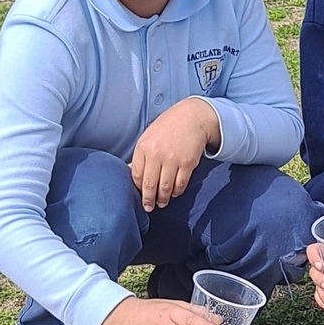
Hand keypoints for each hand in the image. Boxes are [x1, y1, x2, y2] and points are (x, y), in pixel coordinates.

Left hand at [130, 97, 220, 211]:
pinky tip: (174, 193)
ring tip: (162, 203)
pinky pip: (180, 184)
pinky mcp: (188, 163)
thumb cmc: (168, 127)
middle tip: (148, 207)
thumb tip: (131, 174)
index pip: (137, 176)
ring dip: (163, 199)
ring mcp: (173, 159)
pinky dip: (177, 191)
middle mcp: (157, 154)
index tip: (139, 195)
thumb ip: (140, 156)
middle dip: (148, 200)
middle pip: (150, 185)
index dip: (138, 188)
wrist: (192, 117)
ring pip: (165, 188)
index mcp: (144, 147)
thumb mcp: (148, 136)